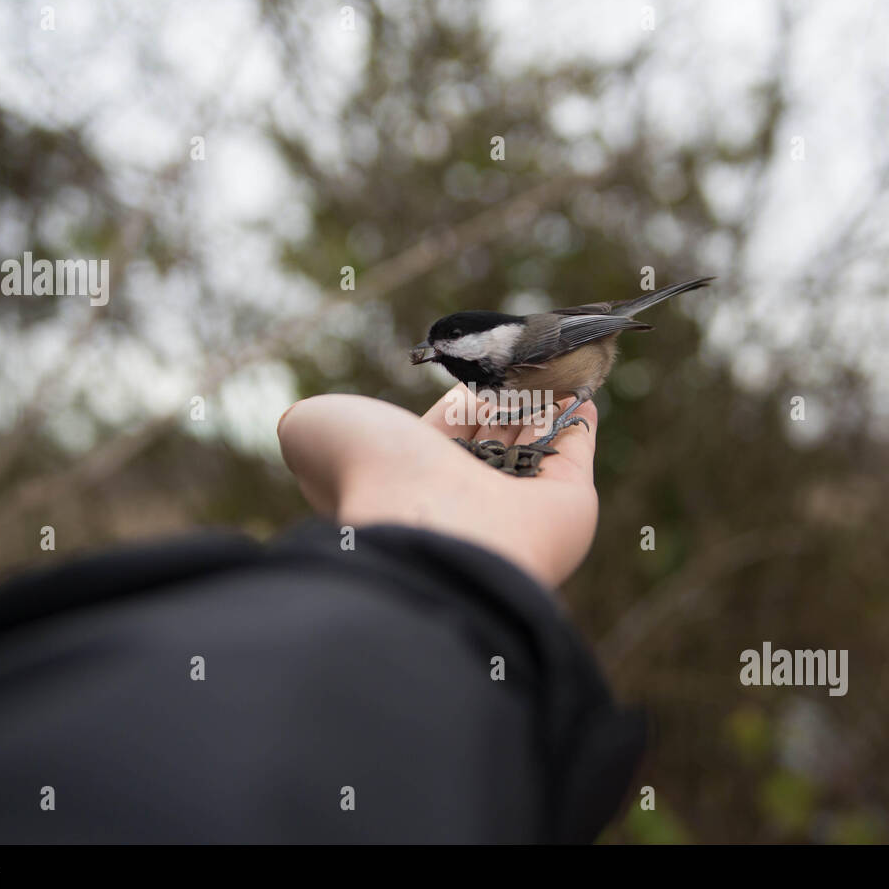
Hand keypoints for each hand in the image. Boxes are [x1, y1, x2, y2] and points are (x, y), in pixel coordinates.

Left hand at [277, 383, 598, 588]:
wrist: (426, 528)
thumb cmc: (368, 478)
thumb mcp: (316, 431)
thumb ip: (311, 423)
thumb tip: (305, 424)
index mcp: (407, 490)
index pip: (443, 436)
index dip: (461, 404)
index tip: (475, 374)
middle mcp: (463, 504)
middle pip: (493, 440)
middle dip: (508, 400)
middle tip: (522, 360)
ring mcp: (516, 510)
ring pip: (534, 444)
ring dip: (544, 403)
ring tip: (554, 361)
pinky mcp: (568, 509)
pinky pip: (574, 453)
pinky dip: (579, 421)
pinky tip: (582, 391)